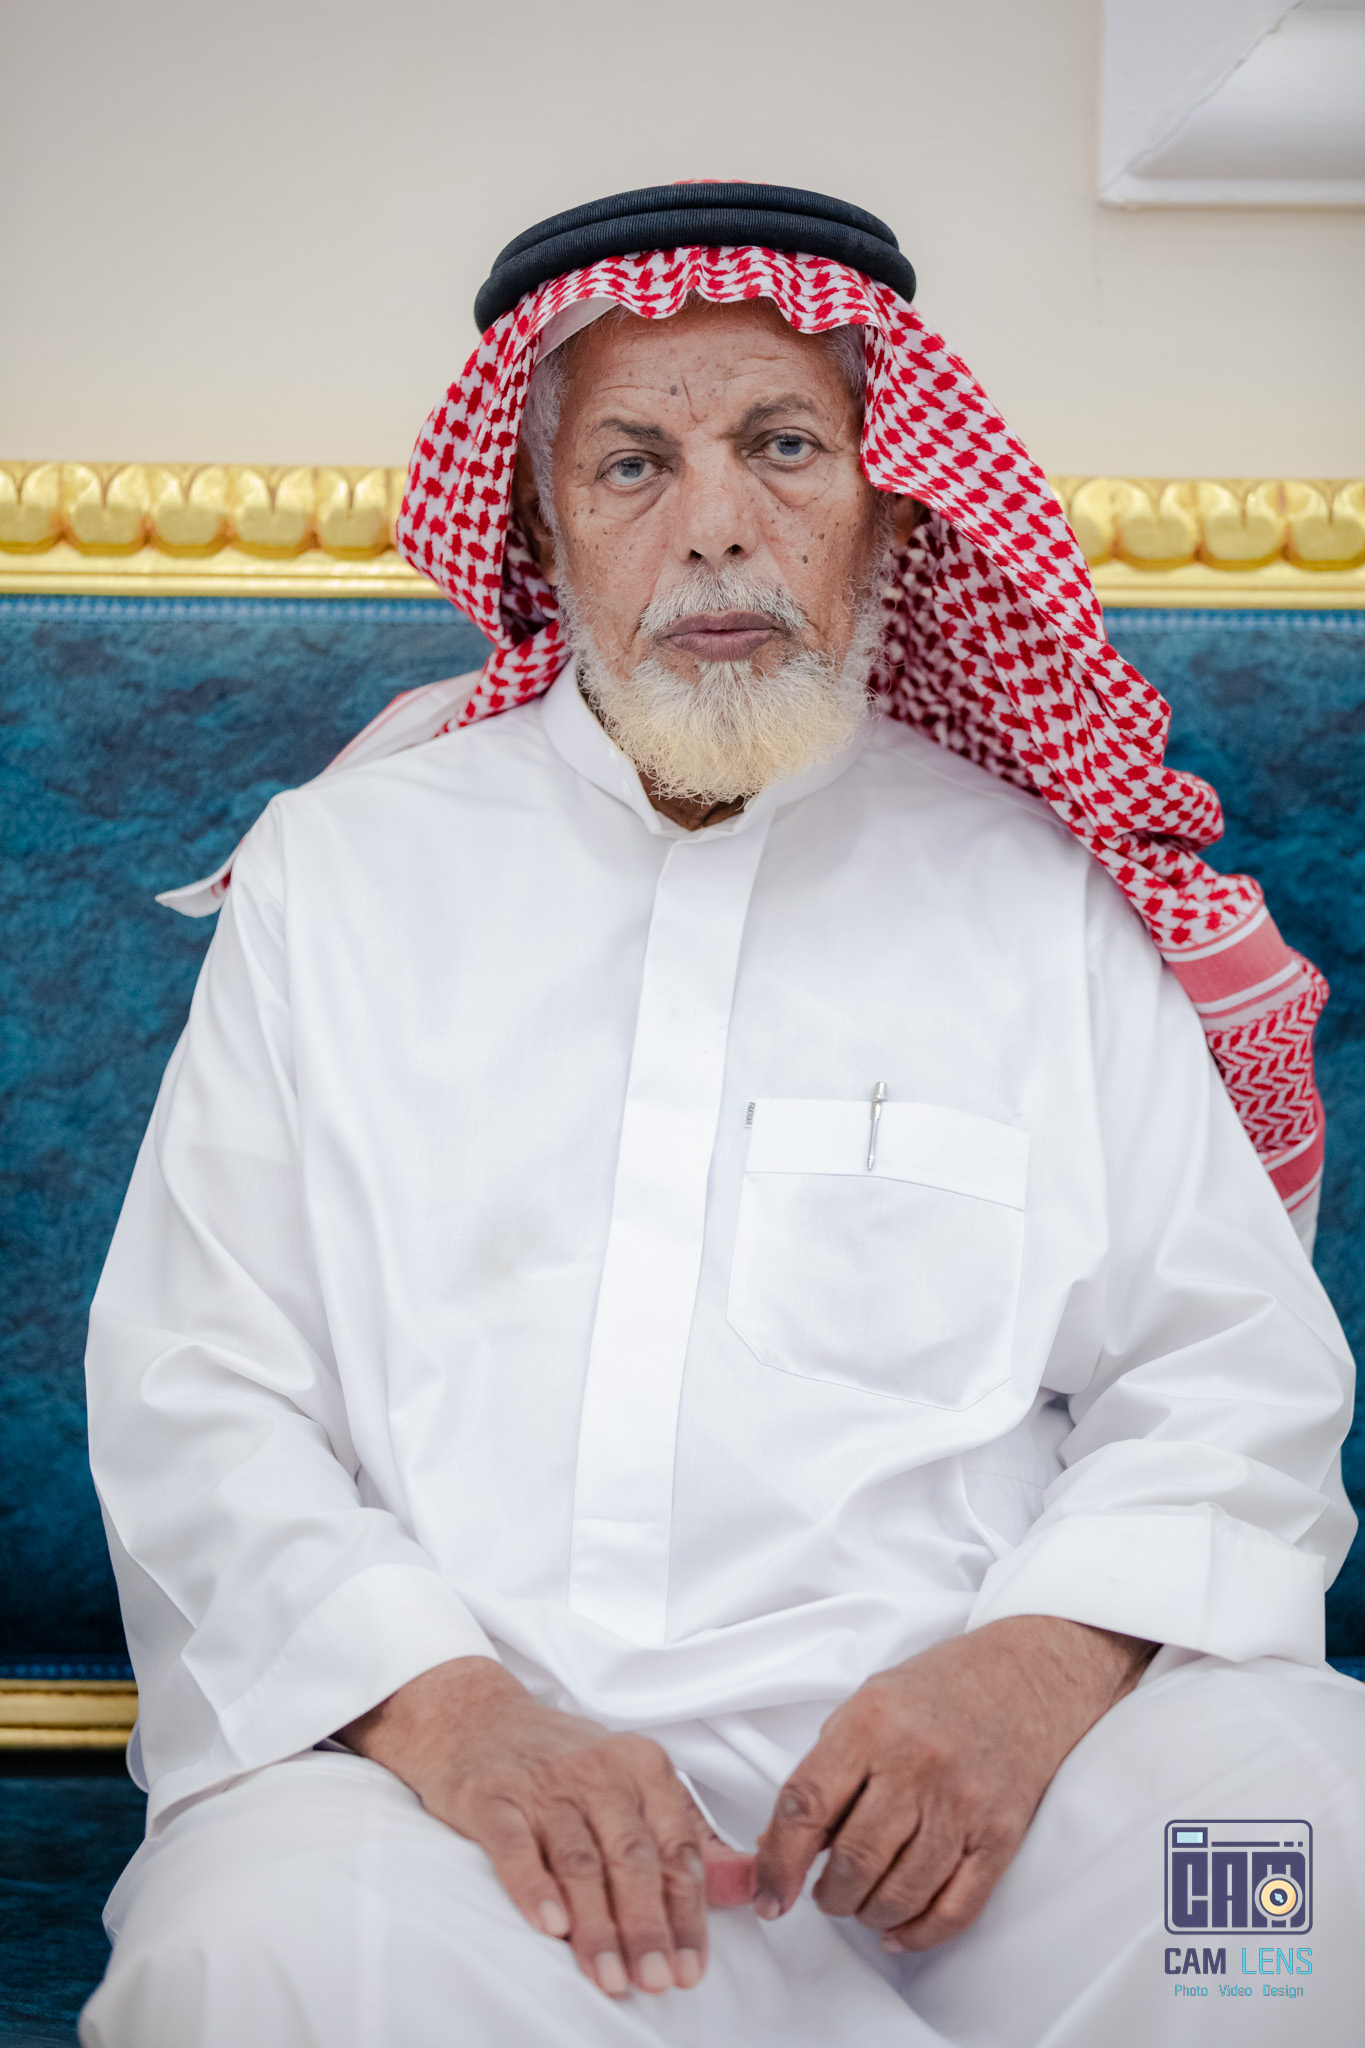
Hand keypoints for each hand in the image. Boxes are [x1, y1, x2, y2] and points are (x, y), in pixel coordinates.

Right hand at [336, 1657, 753, 1997]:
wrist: (476, 1717)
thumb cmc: (564, 1762)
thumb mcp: (632, 1781)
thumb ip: (685, 1835)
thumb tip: (745, 1883)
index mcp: (642, 1767)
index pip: (676, 1849)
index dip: (686, 1914)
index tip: (689, 1969)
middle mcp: (598, 1770)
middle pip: (632, 1858)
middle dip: (648, 1925)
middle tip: (654, 1980)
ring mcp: (544, 1784)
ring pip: (580, 1861)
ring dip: (598, 1925)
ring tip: (611, 1976)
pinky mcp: (494, 1797)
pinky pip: (517, 1846)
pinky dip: (535, 1887)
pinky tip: (551, 1927)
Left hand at [753, 1615, 1154, 1952]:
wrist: (1026, 1677)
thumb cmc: (937, 1689)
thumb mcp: (866, 1704)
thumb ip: (828, 1768)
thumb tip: (788, 1845)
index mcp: (872, 1723)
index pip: (808, 1806)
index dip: (778, 1861)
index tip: (769, 1895)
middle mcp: (917, 1764)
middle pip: (855, 1861)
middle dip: (828, 1896)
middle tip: (823, 1895)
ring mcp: (963, 1803)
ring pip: (901, 1894)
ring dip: (868, 1914)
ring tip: (858, 1904)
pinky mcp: (1001, 1835)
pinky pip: (956, 1908)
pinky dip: (919, 1933)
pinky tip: (897, 1931)